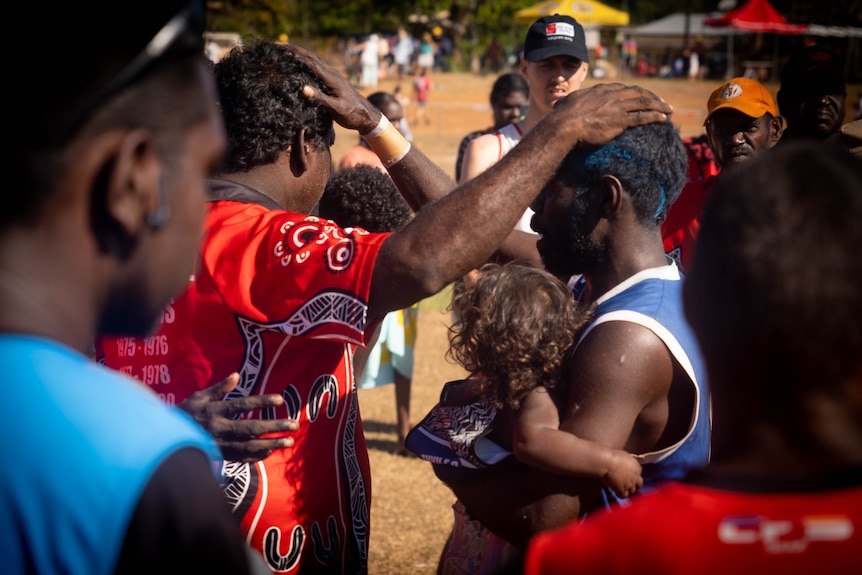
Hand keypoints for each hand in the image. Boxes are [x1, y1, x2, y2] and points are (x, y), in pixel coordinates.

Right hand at [179, 373, 298, 462]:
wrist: (166, 440)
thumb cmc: (185, 413)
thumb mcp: (199, 397)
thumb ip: (219, 388)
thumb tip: (236, 375)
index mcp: (214, 412)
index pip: (242, 405)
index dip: (261, 401)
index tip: (280, 399)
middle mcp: (219, 429)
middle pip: (251, 428)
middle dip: (274, 427)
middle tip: (294, 425)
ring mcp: (220, 445)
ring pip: (250, 446)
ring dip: (271, 444)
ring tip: (289, 441)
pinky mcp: (220, 457)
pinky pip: (242, 458)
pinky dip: (257, 455)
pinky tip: (271, 450)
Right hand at [289, 44, 379, 133]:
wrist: (367, 116)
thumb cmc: (352, 114)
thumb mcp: (336, 109)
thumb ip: (320, 98)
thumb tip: (303, 88)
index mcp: (332, 79)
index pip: (311, 64)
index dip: (297, 57)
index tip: (283, 51)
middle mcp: (332, 74)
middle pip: (312, 57)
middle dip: (297, 50)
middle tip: (281, 45)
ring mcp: (334, 76)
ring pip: (315, 60)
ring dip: (302, 53)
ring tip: (288, 49)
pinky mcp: (334, 80)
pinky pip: (318, 66)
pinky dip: (308, 61)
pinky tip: (303, 62)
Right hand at [551, 83, 673, 149]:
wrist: (564, 125)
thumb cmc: (562, 117)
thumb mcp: (566, 103)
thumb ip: (569, 102)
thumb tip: (559, 103)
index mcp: (601, 90)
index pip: (624, 89)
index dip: (636, 92)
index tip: (643, 97)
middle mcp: (612, 95)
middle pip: (638, 93)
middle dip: (653, 97)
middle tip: (662, 103)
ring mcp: (618, 107)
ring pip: (644, 103)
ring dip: (659, 106)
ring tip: (669, 110)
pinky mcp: (620, 120)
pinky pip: (642, 117)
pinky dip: (655, 117)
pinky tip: (664, 119)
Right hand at [603, 449, 643, 498]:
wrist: (606, 462)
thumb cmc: (612, 455)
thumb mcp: (624, 456)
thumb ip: (627, 462)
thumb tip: (624, 464)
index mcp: (637, 467)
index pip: (638, 473)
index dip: (633, 475)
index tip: (627, 475)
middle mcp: (635, 476)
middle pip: (639, 484)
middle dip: (634, 484)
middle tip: (627, 484)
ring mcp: (630, 484)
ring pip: (632, 491)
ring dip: (627, 490)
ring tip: (620, 488)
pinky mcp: (622, 490)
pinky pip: (624, 496)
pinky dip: (620, 495)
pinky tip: (616, 492)